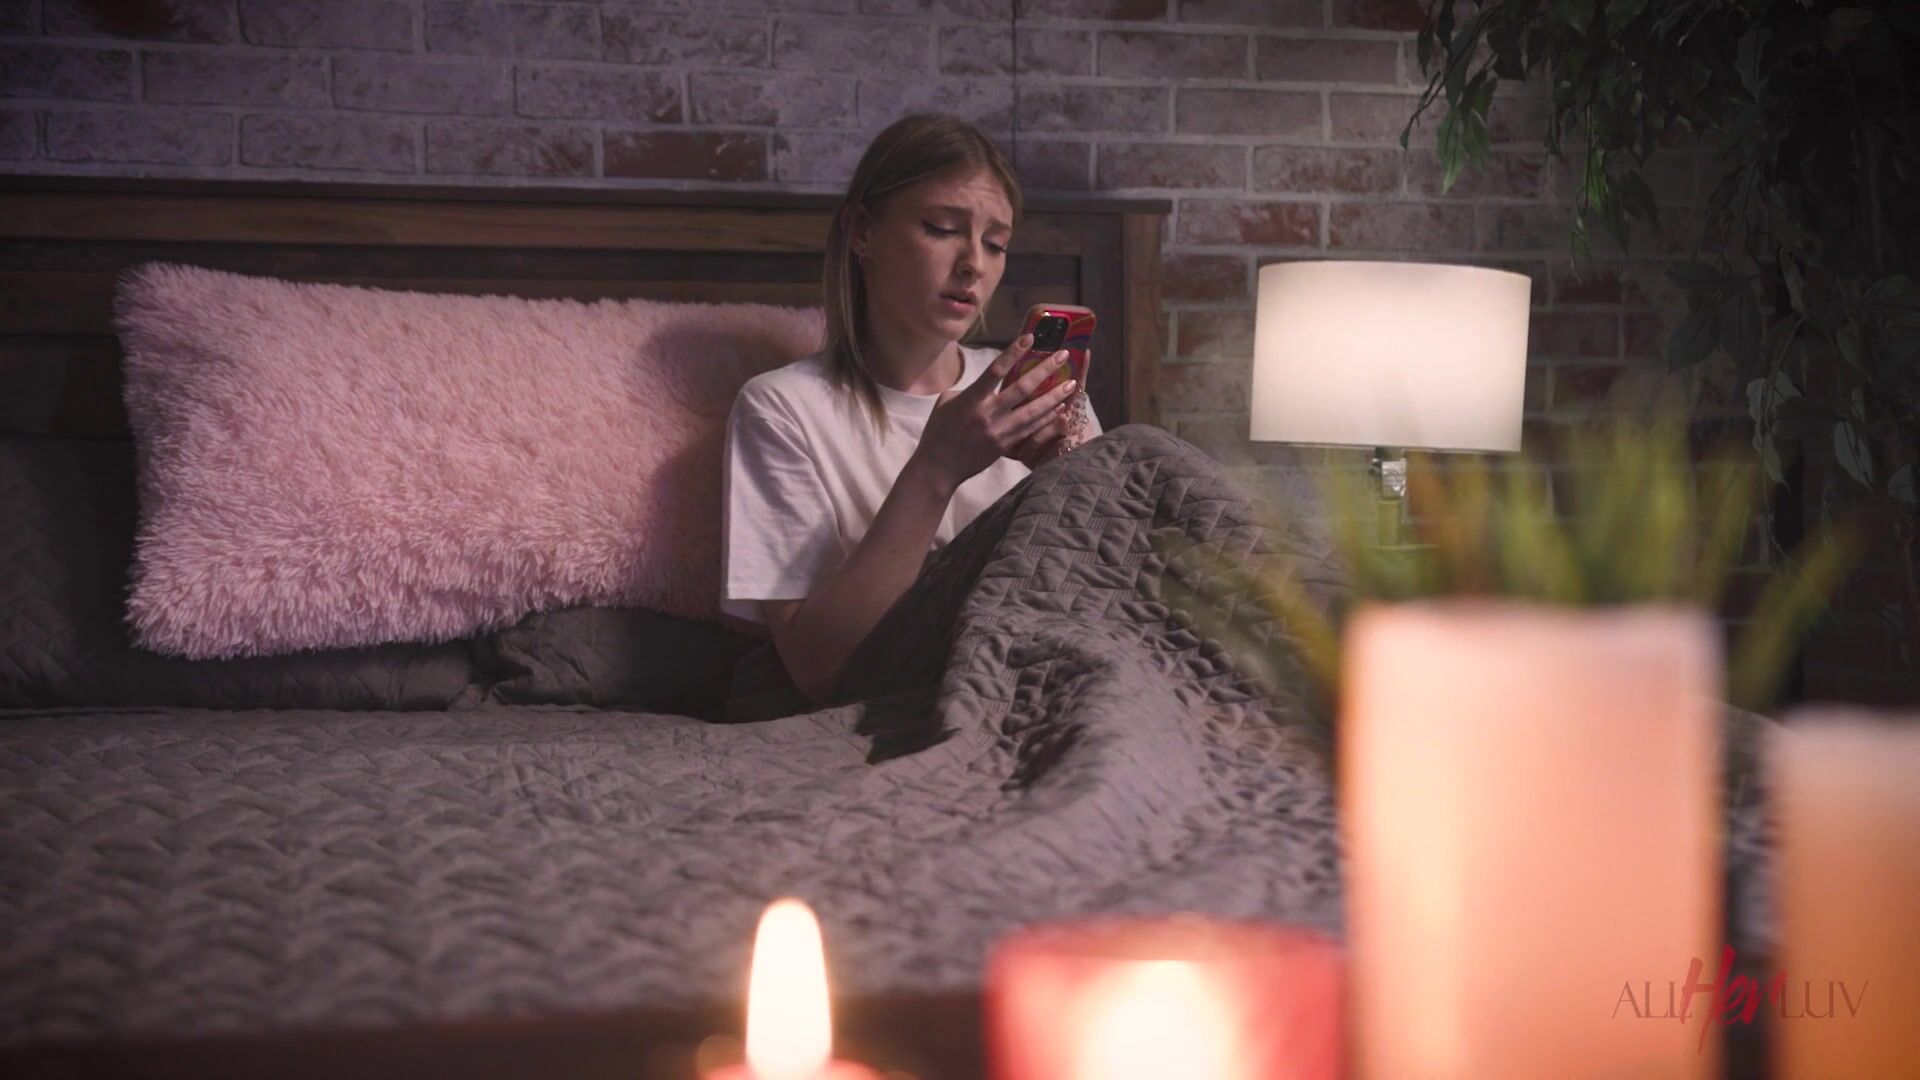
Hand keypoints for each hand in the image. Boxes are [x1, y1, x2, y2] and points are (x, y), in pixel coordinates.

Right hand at [909, 334, 1080, 492]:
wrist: (939, 467)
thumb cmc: (939, 430)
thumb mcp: (947, 402)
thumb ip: (970, 388)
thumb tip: (989, 378)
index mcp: (970, 400)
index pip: (995, 371)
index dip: (1013, 352)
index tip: (1030, 337)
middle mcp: (987, 415)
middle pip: (1022, 388)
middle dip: (1045, 370)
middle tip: (1062, 356)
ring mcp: (999, 432)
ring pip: (1033, 411)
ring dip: (1055, 396)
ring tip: (1072, 384)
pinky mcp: (1006, 446)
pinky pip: (1032, 429)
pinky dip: (1048, 417)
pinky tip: (1060, 408)